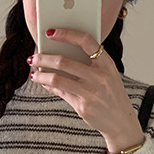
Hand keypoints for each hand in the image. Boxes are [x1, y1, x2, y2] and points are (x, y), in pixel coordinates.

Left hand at [29, 28, 144, 151]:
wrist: (121, 121)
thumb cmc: (111, 94)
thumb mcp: (107, 74)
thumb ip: (88, 64)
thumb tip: (60, 54)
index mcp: (107, 63)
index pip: (85, 41)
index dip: (66, 34)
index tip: (50, 32)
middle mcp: (99, 76)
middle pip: (63, 61)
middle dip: (43, 58)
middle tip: (32, 58)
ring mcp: (91, 92)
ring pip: (57, 78)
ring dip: (41, 75)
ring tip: (33, 73)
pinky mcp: (83, 107)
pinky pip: (61, 92)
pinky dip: (49, 86)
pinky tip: (44, 83)